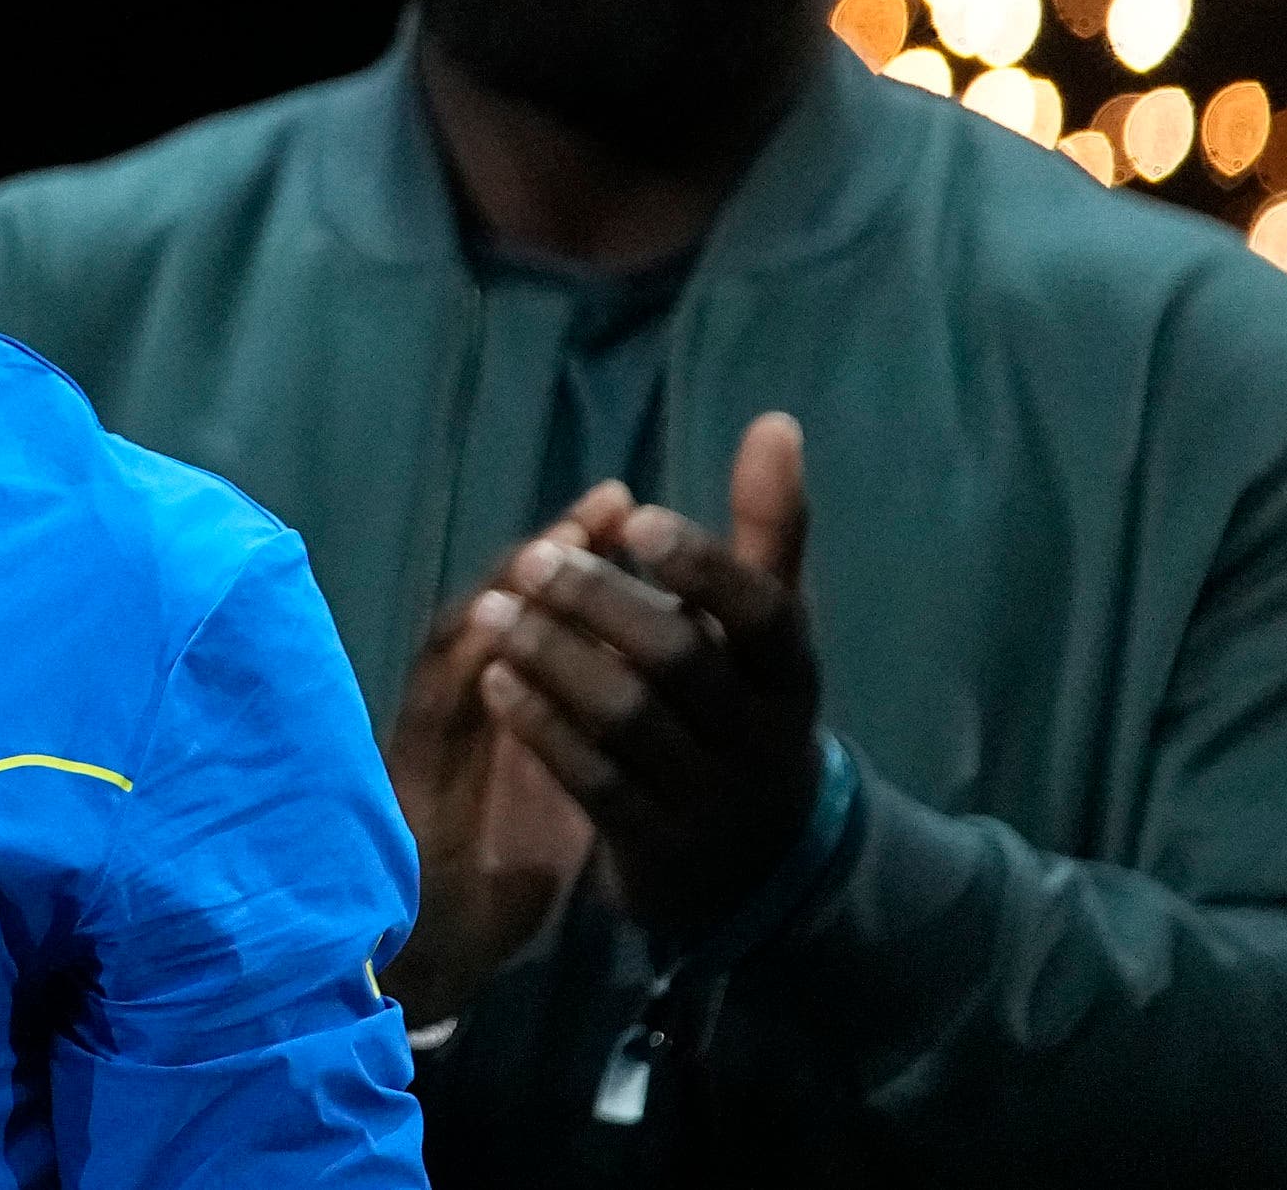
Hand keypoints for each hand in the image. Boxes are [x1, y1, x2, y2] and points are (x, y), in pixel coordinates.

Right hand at [380, 481, 617, 1025]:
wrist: (449, 930)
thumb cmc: (515, 839)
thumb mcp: (579, 763)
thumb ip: (606, 695)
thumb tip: (662, 634)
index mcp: (517, 684)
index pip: (546, 602)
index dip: (583, 550)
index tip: (627, 503)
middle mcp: (473, 688)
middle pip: (509, 602)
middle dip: (557, 553)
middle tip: (606, 508)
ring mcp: (438, 722)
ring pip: (468, 640)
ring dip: (509, 592)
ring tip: (554, 548)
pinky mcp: (413, 768)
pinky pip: (438, 707)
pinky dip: (465, 665)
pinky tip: (494, 629)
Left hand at [473, 411, 823, 948]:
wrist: (760, 864)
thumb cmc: (748, 709)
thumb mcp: (768, 633)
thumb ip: (767, 532)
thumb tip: (775, 422)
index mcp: (791, 674)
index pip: (764, 614)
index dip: (703, 565)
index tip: (636, 518)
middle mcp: (759, 735)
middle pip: (680, 660)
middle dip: (602, 604)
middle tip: (535, 560)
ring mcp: (708, 796)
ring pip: (627, 720)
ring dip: (555, 659)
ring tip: (497, 611)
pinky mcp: (654, 844)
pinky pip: (592, 781)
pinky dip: (542, 726)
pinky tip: (496, 678)